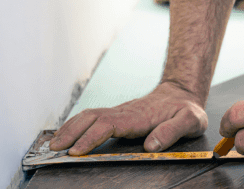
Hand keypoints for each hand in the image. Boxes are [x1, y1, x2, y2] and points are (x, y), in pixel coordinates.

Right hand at [49, 81, 207, 154]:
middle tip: (54, 149)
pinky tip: (66, 134)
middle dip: (70, 133)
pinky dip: (75, 125)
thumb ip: (172, 132)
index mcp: (138, 116)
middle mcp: (123, 112)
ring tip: (53, 143)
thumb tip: (151, 145)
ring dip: (69, 128)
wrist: (182, 93)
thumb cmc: (186, 110)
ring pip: (88, 116)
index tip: (76, 151)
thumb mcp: (190, 121)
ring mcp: (118, 112)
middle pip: (90, 118)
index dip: (90, 138)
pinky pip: (92, 118)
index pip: (108, 125)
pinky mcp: (116, 115)